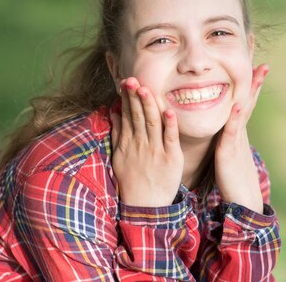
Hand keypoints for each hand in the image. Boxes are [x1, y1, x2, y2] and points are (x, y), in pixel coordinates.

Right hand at [110, 77, 183, 206]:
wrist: (145, 206)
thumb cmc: (132, 180)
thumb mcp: (119, 157)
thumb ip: (118, 134)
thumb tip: (114, 113)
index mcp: (129, 143)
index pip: (128, 115)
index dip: (127, 98)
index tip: (126, 83)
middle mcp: (141, 144)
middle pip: (138, 116)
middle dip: (135, 97)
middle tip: (133, 79)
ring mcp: (156, 151)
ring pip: (152, 123)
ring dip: (149, 105)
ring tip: (146, 89)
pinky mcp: (171, 158)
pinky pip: (170, 139)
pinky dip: (169, 125)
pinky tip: (168, 112)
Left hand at [214, 64, 268, 212]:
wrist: (241, 200)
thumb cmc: (232, 177)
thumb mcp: (229, 150)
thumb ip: (227, 136)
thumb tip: (225, 125)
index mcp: (236, 128)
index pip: (243, 98)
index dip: (249, 80)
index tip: (252, 59)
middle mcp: (239, 130)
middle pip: (248, 98)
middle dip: (254, 77)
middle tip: (261, 57)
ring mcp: (236, 139)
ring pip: (243, 109)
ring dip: (250, 90)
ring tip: (257, 70)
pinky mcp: (228, 152)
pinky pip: (231, 132)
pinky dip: (234, 117)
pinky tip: (237, 104)